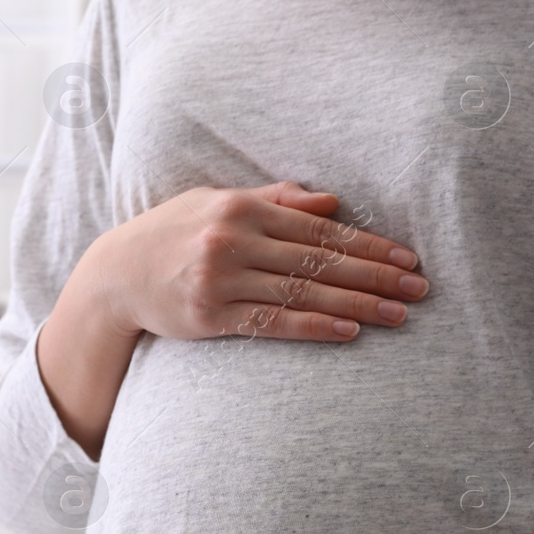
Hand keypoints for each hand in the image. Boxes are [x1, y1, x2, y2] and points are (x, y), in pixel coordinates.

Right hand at [88, 182, 427, 342]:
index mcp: (240, 208)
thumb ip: (273, 201)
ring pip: (302, 293)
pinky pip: (272, 323)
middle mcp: (231, 241)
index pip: (318, 228)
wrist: (114, 275)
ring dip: (357, 305)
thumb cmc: (172, 234)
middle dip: (375, 276)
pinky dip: (314, 327)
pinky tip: (350, 332)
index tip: (407, 258)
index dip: (367, 244)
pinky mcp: (209, 316)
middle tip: (419, 289)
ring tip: (399, 315)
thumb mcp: (216, 202)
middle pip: (318, 260)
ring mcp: (219, 281)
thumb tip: (331, 202)